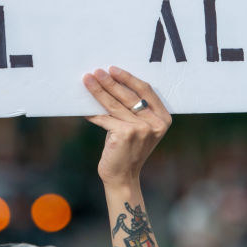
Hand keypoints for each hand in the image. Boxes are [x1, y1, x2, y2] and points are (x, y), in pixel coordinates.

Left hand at [83, 66, 171, 189]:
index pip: (146, 90)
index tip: (113, 69)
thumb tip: (111, 82)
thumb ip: (135, 110)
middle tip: (97, 71)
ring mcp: (141, 129)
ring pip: (115, 104)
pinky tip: (83, 107)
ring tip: (88, 80)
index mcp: (163, 118)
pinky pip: (105, 118)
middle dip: (111, 81)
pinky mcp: (125, 134)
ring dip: (99, 90)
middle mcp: (155, 123)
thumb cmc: (129, 150)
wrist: (123, 178)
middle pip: (129, 95)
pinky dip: (92, 112)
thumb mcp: (140, 128)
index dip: (128, 78)